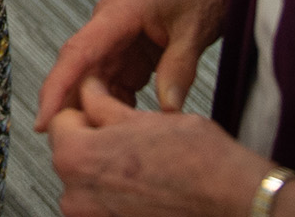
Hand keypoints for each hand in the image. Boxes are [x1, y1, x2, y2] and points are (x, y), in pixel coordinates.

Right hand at [36, 0, 234, 128]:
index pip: (78, 52)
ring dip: (100, 109)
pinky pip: (116, 82)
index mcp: (121, 10)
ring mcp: (119, 37)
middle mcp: (111, 23)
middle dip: (74, 106)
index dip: (57, 88)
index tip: (44, 119)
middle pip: (81, 70)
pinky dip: (119, 104)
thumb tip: (167, 108)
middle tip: (78, 144)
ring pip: (96, 80)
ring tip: (109, 140)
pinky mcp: (131, 49)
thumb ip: (178, 68)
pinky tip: (129, 124)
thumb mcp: (195, 30)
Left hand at [49, 77, 269, 216]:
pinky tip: (146, 184)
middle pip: (70, 151)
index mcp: (77, 156)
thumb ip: (102, 104)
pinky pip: (103, 204)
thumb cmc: (199, 162)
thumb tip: (87, 90)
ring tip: (143, 162)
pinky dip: (118, 194)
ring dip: (106, 168)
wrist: (233, 201)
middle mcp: (76, 195)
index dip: (87, 108)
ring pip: (87, 179)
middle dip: (94, 139)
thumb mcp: (143, 117)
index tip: (105, 107)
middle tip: (132, 135)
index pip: (61, 118)